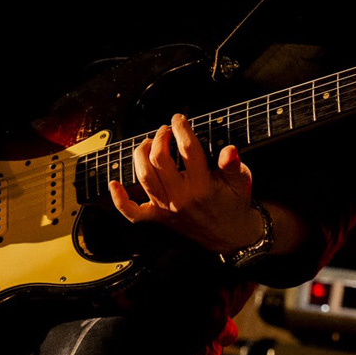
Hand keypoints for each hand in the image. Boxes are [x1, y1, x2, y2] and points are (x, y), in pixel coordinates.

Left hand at [107, 113, 264, 253]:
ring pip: (144, 178)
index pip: (187, 149)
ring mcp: (167, 209)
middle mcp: (181, 197)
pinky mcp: (159, 219)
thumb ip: (233, 165)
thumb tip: (229, 150)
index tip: (179, 119)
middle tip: (164, 130)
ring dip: (141, 155)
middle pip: (159, 160)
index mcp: (203, 185)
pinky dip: (119, 199)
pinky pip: (133, 212)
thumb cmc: (234, 203)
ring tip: (147, 143)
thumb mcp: (241, 181)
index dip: (181, 128)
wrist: (230, 235)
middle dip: (159, 137)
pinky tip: (114, 184)